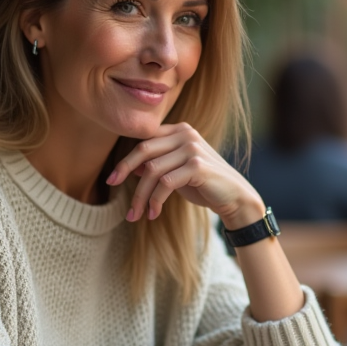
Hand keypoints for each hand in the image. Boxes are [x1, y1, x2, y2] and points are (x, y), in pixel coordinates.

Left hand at [107, 122, 261, 226]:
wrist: (235, 197)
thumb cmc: (205, 185)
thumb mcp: (177, 173)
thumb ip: (157, 165)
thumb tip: (130, 168)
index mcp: (179, 130)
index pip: (144, 141)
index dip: (125, 160)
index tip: (111, 179)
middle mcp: (185, 134)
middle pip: (143, 151)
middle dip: (124, 171)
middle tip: (112, 189)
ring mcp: (192, 148)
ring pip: (152, 170)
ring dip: (141, 196)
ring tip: (136, 215)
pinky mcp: (197, 165)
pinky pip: (165, 183)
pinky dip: (156, 200)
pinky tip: (155, 213)